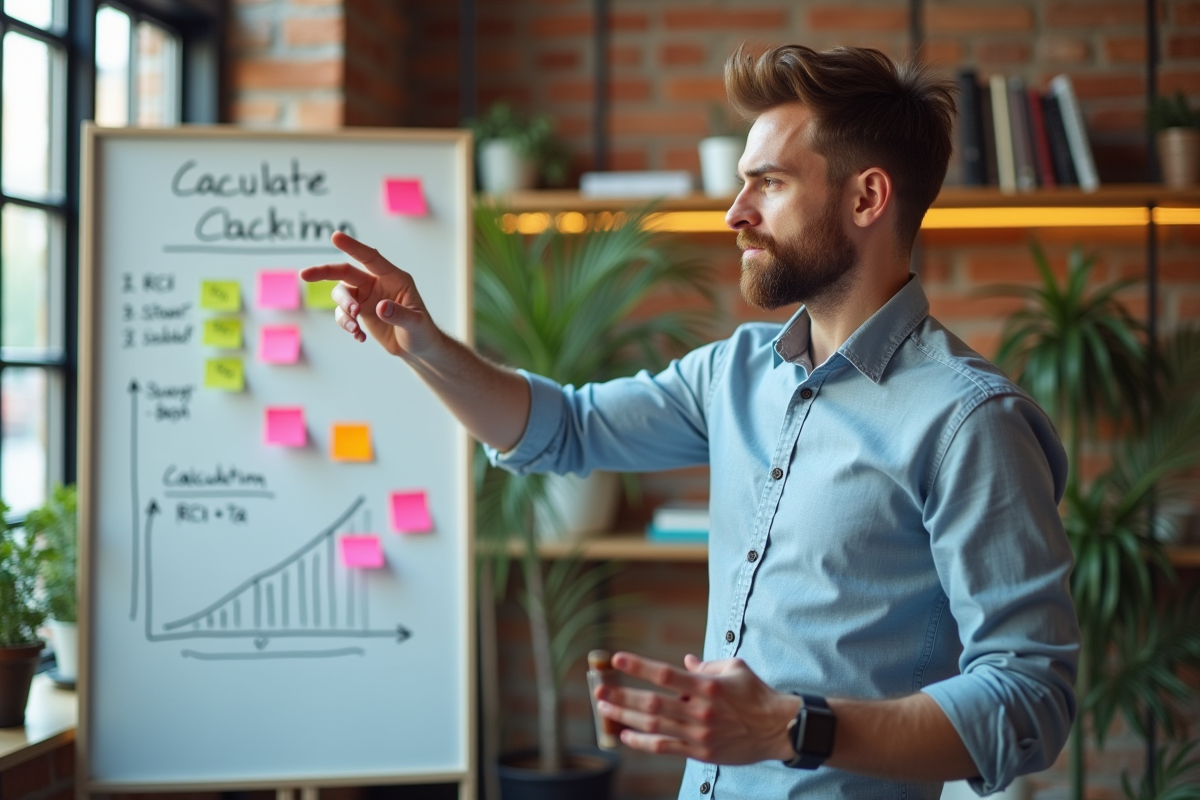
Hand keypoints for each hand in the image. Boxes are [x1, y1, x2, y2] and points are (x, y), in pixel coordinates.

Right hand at [299, 231, 442, 358]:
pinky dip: (348, 326)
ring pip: (341, 295)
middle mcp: (376, 283)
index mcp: (393, 278)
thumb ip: (399, 314)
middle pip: (345, 272)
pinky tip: (360, 337)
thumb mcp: (416, 323)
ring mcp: (366, 298)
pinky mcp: (360, 313)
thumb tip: (380, 307)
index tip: (335, 236)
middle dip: (324, 272)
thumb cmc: (421, 331)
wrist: (417, 347)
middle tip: (305, 275)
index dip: (353, 247)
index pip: (370, 258)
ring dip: (344, 311)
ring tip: (354, 327)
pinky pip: (344, 315)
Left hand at [595, 652, 800, 764]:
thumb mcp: (735, 668)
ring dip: (625, 716)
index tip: (617, 659)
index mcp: (707, 687)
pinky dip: (642, 742)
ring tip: (604, 708)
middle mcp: (700, 711)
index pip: (665, 675)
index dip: (639, 666)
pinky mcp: (700, 752)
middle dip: (622, 695)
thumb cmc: (757, 694)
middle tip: (598, 688)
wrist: (778, 730)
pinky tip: (625, 734)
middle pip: (652, 703)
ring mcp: (699, 734)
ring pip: (653, 725)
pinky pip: (665, 748)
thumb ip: (707, 665)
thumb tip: (684, 663)